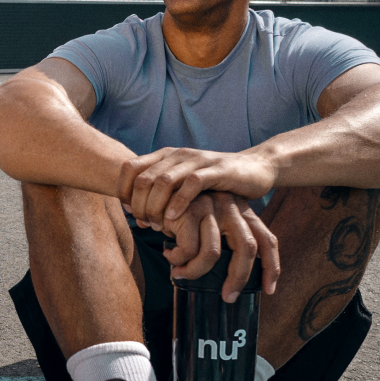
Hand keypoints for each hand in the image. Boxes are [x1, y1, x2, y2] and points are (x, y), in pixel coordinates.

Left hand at [118, 148, 276, 227]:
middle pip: (143, 178)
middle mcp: (178, 155)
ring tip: (157, 225)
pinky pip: (191, 184)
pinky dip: (178, 203)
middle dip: (139, 205)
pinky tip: (173, 219)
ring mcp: (197, 160)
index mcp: (166, 155)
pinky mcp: (216, 170)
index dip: (123, 191)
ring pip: (163, 180)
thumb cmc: (216, 183)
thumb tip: (137, 218)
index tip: (130, 213)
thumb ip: (162, 196)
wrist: (256, 168)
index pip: (130, 168)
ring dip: (156, 206)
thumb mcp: (184, 186)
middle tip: (145, 224)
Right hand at [158, 192, 279, 300]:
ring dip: (195, 271)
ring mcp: (212, 206)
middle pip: (247, 247)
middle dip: (239, 277)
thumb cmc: (182, 213)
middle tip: (227, 297)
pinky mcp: (190, 209)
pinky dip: (178, 260)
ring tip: (180, 273)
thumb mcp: (208, 223)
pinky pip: (188, 249)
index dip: (271, 266)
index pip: (267, 240)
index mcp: (242, 211)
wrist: (156, 188)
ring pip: (212, 253)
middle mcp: (231, 206)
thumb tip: (228, 278)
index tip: (269, 290)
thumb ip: (220, 240)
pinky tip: (170, 256)